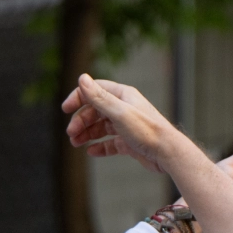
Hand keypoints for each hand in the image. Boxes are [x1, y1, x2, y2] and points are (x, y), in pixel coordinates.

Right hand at [63, 74, 197, 175]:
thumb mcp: (119, 112)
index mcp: (123, 95)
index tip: (65, 109)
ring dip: (87, 134)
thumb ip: (99, 97)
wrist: (167, 153)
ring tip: (76, 143)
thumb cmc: (146, 131)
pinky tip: (91, 152)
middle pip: (96, 110)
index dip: (78, 97)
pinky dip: (100, 147)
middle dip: (81, 121)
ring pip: (101, 127)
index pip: (95, 90)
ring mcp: (127, 126)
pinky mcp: (129, 142)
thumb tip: (81, 78)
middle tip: (71, 134)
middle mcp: (124, 108)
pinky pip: (110, 143)